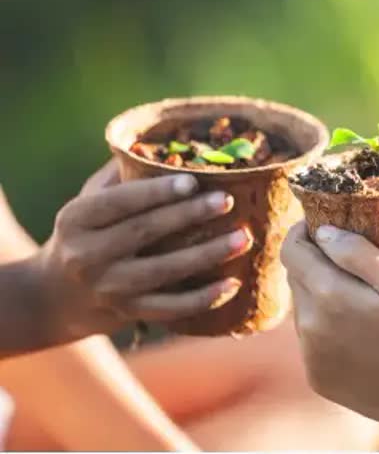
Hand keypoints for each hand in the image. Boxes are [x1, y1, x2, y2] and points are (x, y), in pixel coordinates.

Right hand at [30, 160, 253, 342]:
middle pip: (143, 233)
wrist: (58, 294)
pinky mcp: (128, 313)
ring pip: (161, 272)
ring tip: (242, 238)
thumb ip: (123, 173)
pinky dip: (203, 299)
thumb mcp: (91, 198)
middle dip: (188, 216)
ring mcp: (108, 289)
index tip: (192, 180)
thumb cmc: (90, 231)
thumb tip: (174, 144)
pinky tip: (233, 284)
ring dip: (205, 255)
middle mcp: (86, 256)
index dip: (156, 192)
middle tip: (227, 201)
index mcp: (77, 219)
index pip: (119, 202)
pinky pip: (170, 309)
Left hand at [280, 221, 378, 426]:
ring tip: (358, 299)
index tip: (320, 226)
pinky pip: (310, 340)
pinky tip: (358, 332)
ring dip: (319, 296)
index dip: (302, 232)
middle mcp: (309, 325)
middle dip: (314, 262)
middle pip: (295, 278)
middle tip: (347, 260)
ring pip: (302, 309)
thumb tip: (321, 232)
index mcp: (328, 294)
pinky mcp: (317, 377)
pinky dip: (325, 328)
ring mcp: (310, 355)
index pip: (292, 250)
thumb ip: (358, 251)